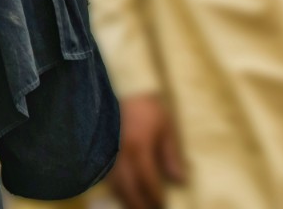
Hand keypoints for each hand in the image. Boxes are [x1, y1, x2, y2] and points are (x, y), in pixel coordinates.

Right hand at [108, 94, 185, 208]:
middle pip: (128, 187)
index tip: (162, 205)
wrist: (121, 85)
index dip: (155, 196)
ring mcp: (109, 150)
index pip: (147, 180)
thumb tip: (179, 180)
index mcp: (139, 147)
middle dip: (139, 203)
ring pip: (115, 184)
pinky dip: (115, 188)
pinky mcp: (102, 148)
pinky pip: (107, 174)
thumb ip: (171, 155)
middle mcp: (121, 152)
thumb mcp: (166, 127)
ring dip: (126, 198)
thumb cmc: (146, 106)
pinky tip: (123, 192)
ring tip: (136, 206)